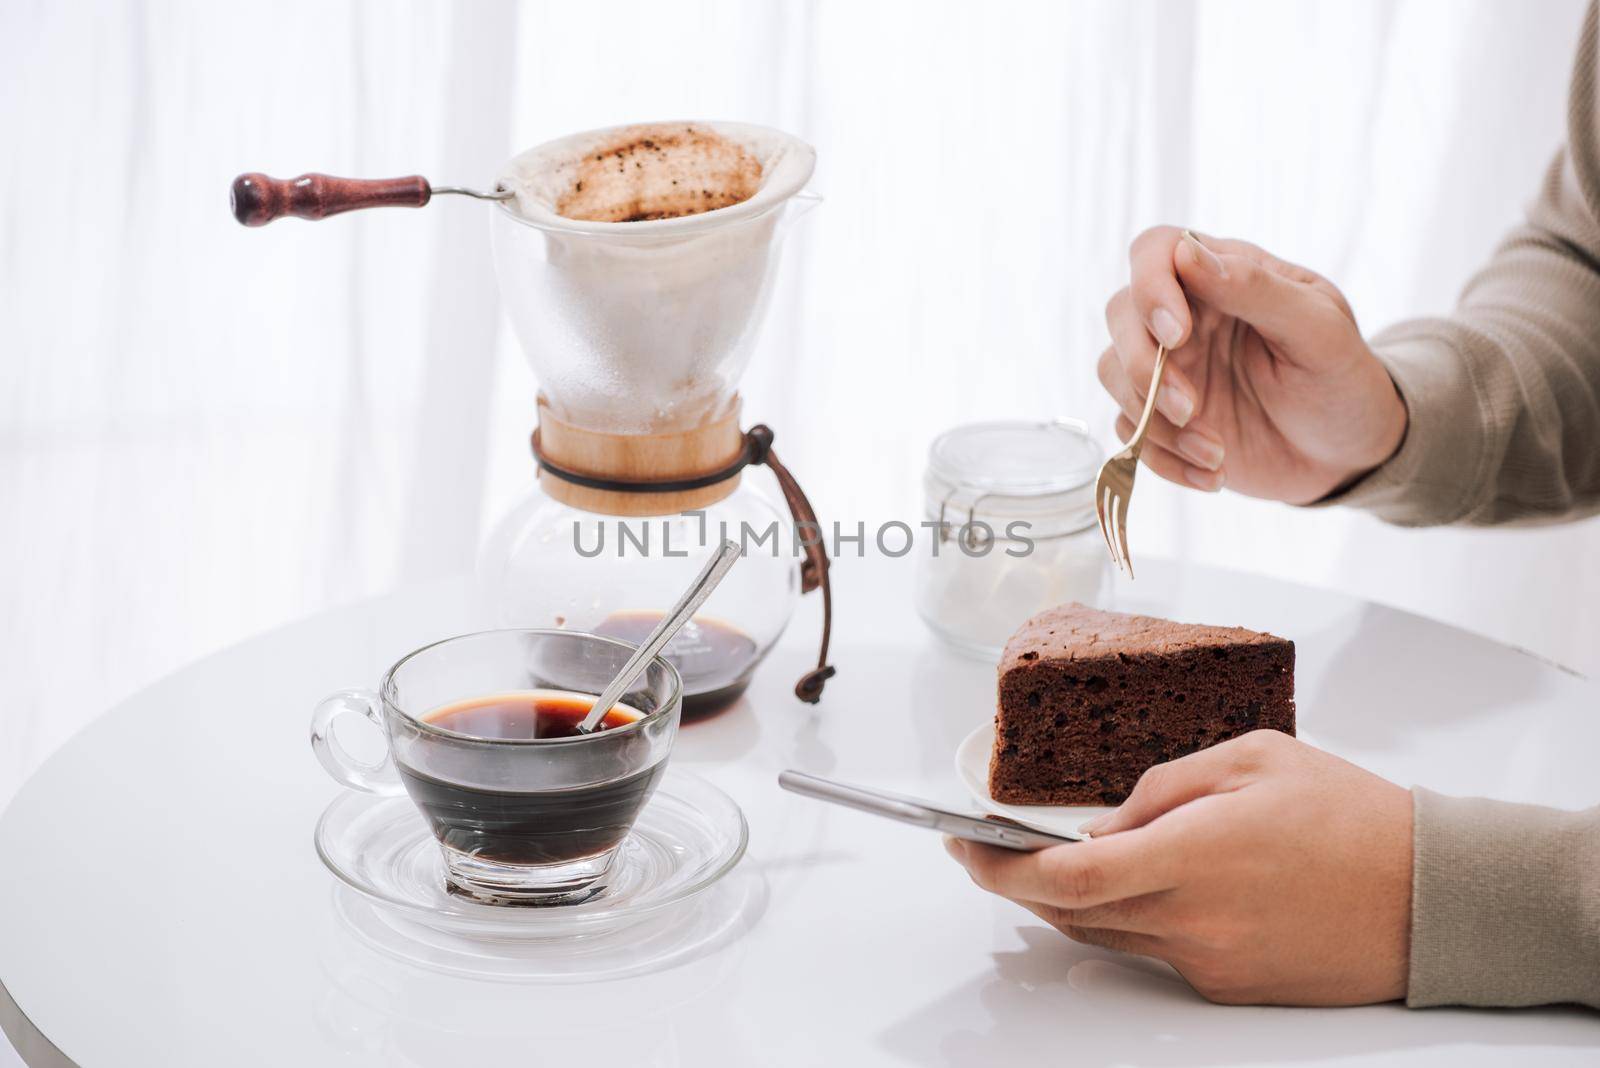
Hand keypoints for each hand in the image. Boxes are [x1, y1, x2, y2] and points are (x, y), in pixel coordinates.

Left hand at [946, 731, 1412, 1005]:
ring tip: (1058, 858)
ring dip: (1070, 900)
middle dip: (1017, 881)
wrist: (1432, 896)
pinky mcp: (1229, 985)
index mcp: (1191, 853)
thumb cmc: (1350, 815)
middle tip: (988, 848)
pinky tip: (1147, 882)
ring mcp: (1209, 960)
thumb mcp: (1251, 758)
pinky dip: (1133, 916)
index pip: (1064, 877)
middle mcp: (1191, 918)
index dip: (998, 867)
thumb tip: (1101, 822)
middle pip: (1070, 912)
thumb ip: (1162, 787)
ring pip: (1107, 934)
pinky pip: (1155, 950)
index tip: (962, 845)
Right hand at [1098, 228, 1407, 503]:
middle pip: (1120, 314)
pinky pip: (1130, 433)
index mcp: (1222, 278)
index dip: (1150, 286)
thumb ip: (1256, 288)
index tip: (1178, 334)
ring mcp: (1168, 369)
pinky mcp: (1160, 419)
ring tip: (1214, 452)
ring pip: (1113, 373)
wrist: (1348, 454)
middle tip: (1188, 406)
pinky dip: (1163, 460)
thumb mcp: (1318, 329)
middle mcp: (1185, 317)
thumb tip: (1186, 253)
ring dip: (1153, 420)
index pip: (1156, 251)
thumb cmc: (1342, 378)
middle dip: (1141, 365)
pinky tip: (1213, 474)